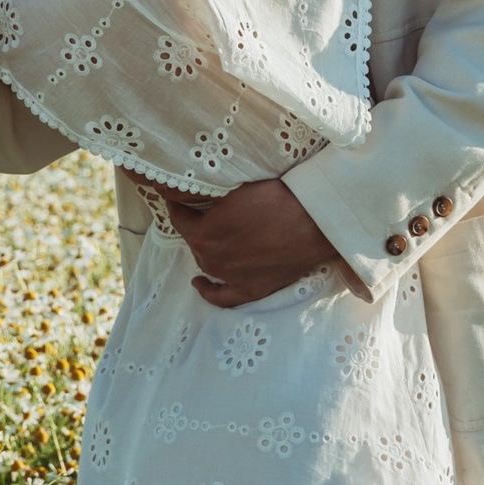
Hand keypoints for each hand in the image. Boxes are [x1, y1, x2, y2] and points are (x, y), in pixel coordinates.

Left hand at [158, 177, 342, 307]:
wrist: (314, 222)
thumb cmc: (274, 199)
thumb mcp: (233, 188)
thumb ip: (199, 191)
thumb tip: (170, 188)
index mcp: (203, 236)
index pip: (179, 217)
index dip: (177, 203)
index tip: (178, 194)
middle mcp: (212, 261)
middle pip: (194, 239)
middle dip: (195, 224)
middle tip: (204, 208)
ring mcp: (232, 278)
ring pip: (207, 263)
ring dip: (204, 248)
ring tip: (206, 235)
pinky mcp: (253, 289)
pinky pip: (223, 297)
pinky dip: (208, 291)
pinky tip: (200, 284)